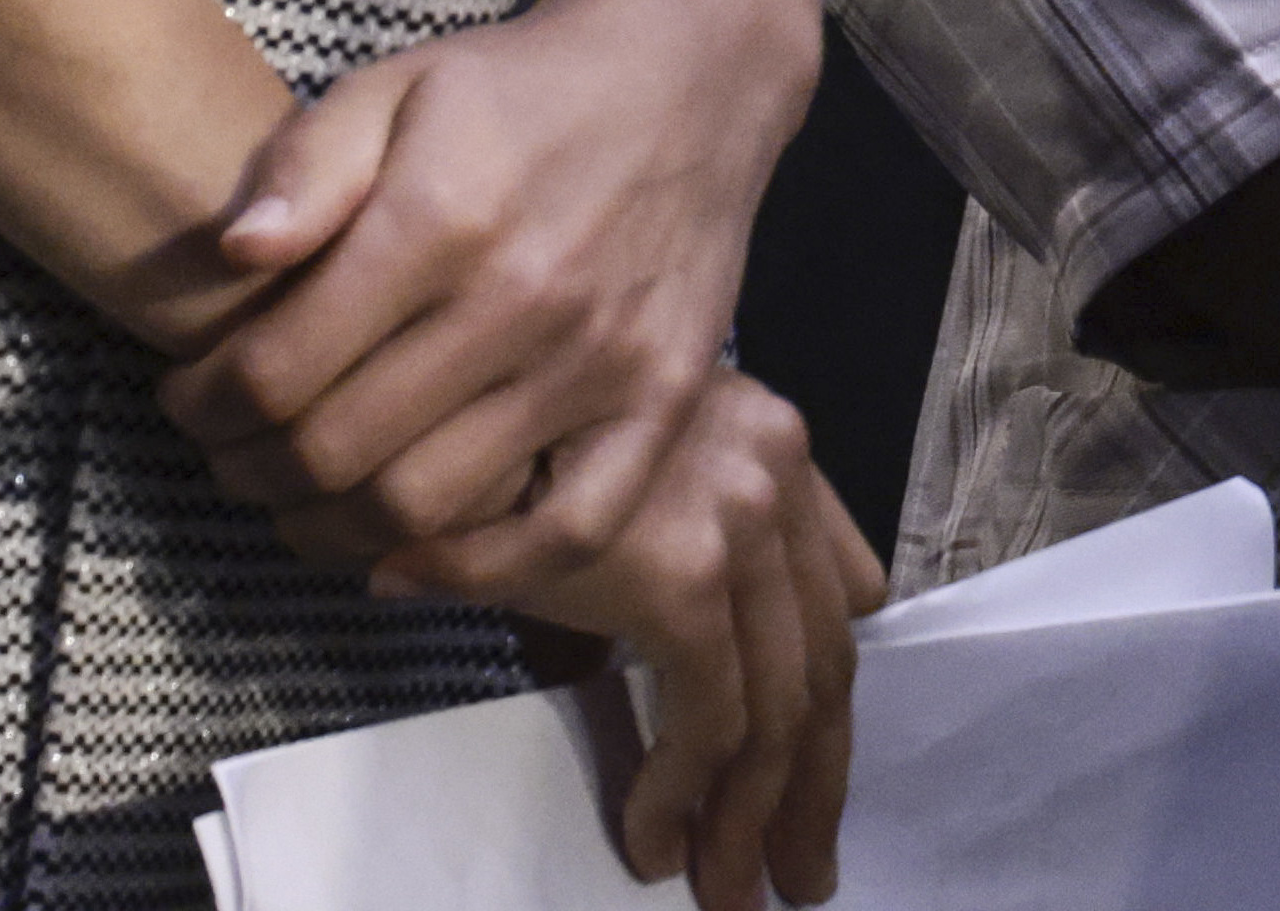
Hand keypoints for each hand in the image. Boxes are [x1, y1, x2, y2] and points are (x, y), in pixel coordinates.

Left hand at [163, 0, 818, 568]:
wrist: (688, 73)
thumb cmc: (518, 90)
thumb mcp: (396, 85)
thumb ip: (303, 163)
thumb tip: (232, 255)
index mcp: (443, 218)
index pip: (276, 371)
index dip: (202, 406)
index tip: (186, 398)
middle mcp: (524, 298)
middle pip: (335, 452)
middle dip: (249, 471)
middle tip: (230, 455)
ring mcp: (601, 358)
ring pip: (425, 505)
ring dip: (330, 529)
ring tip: (298, 500)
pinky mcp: (665, 395)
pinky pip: (566, 530)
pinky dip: (475, 573)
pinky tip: (405, 561)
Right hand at [408, 372, 877, 909]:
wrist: (438, 416)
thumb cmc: (509, 456)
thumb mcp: (620, 490)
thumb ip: (687, 562)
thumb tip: (708, 695)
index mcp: (776, 447)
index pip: (840, 598)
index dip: (828, 701)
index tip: (813, 776)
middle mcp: (777, 474)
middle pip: (825, 662)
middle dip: (812, 783)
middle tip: (802, 873)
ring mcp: (740, 523)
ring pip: (778, 708)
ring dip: (754, 817)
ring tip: (734, 893)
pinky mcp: (685, 579)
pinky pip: (709, 720)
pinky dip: (685, 796)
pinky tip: (659, 847)